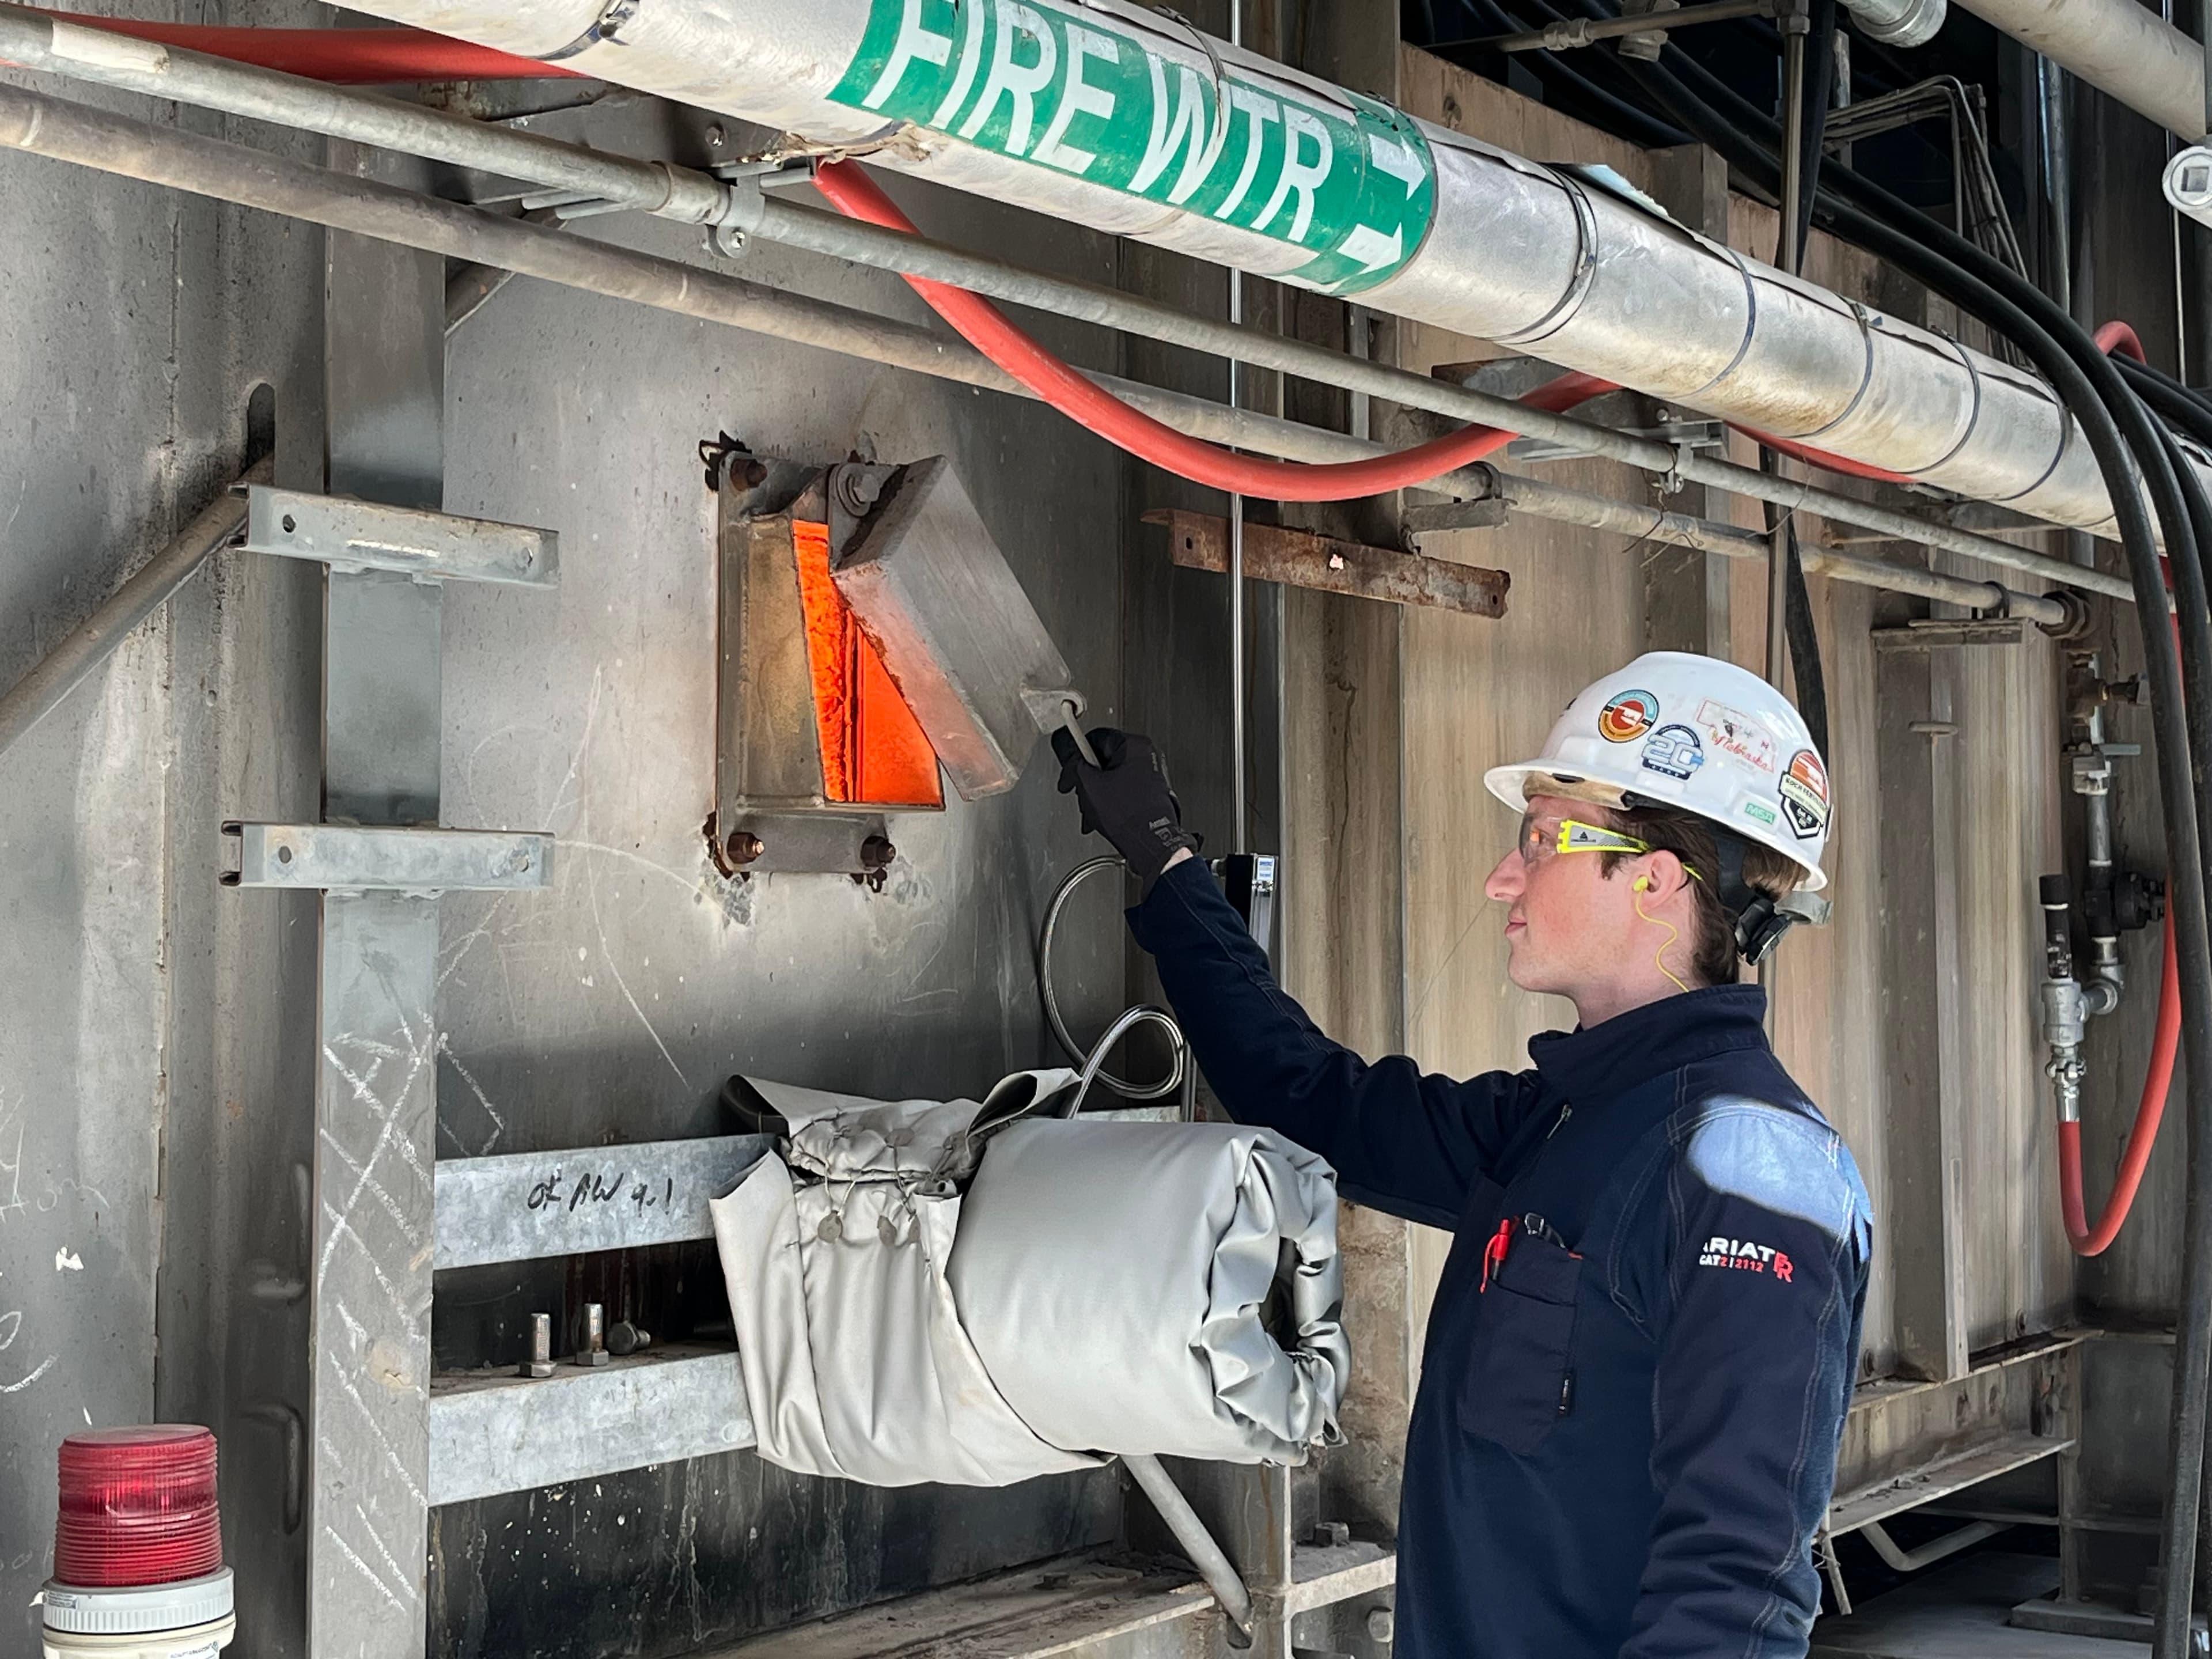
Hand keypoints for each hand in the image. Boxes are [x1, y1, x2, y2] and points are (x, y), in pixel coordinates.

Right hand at [1051, 726, 1201, 886]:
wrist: (1150, 843)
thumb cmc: (1130, 816)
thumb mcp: (1090, 786)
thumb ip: (1077, 767)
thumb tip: (1073, 762)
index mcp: (1134, 746)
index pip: (1095, 737)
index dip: (1076, 755)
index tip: (1069, 768)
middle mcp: (1147, 757)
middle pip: (1104, 760)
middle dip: (1088, 780)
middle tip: (1081, 792)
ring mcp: (1151, 776)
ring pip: (1112, 778)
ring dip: (1097, 794)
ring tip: (1092, 811)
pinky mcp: (1151, 793)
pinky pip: (1124, 791)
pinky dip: (1111, 802)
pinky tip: (1103, 817)